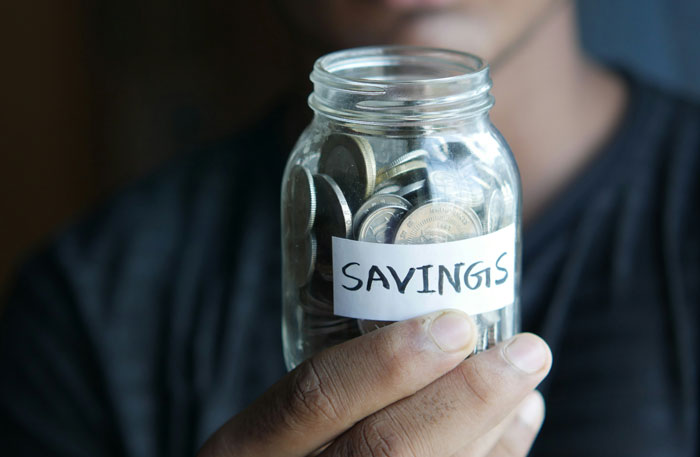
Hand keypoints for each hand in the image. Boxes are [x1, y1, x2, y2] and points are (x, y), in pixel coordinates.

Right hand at [198, 310, 551, 456]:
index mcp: (247, 448)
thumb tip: (438, 325)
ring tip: (526, 384)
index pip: (313, 398)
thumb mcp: (273, 419)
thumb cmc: (279, 452)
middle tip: (524, 352)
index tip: (454, 324)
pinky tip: (516, 427)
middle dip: (468, 398)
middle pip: (387, 449)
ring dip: (493, 430)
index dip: (387, 361)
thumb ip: (329, 381)